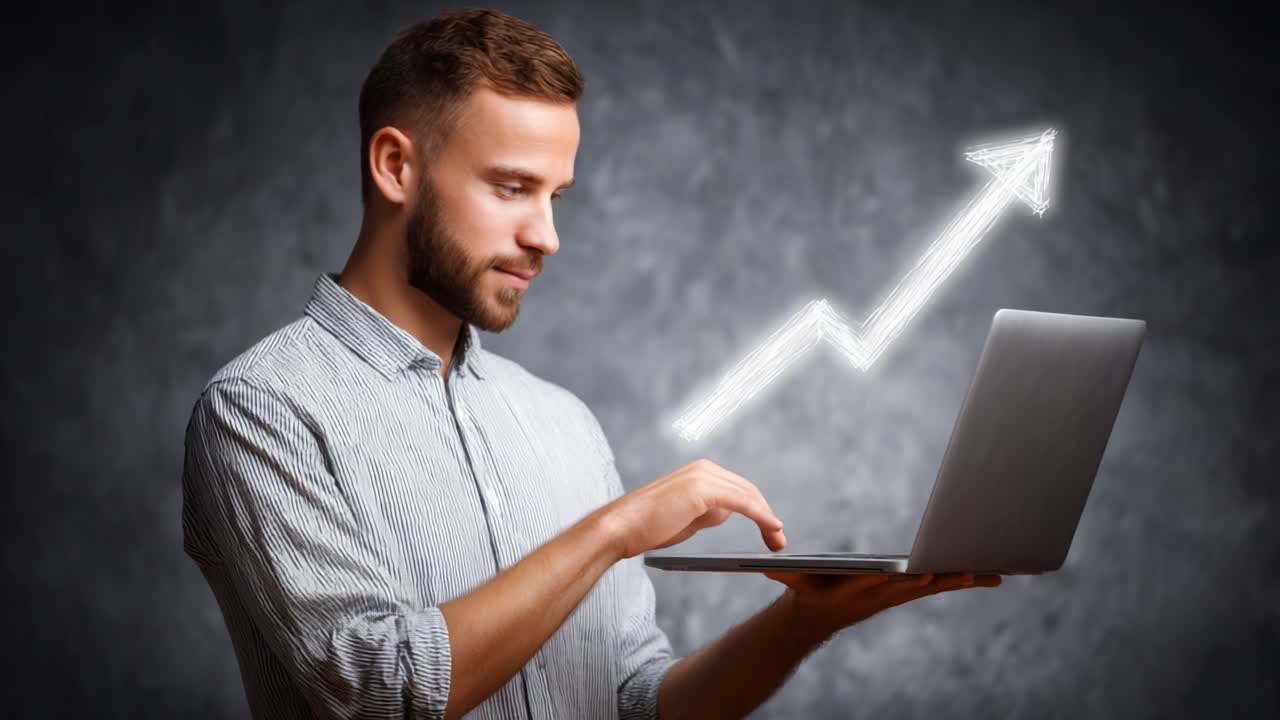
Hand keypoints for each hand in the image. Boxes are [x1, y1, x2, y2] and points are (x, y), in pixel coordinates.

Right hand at [599, 458, 786, 559]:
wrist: (621, 527)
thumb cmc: (647, 526)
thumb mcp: (686, 517)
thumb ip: (707, 511)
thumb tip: (726, 512)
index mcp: (698, 473)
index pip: (738, 489)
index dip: (758, 510)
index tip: (770, 531)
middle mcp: (703, 469)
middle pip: (748, 490)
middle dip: (767, 515)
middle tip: (779, 541)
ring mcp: (703, 476)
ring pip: (749, 495)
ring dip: (768, 518)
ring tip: (777, 542)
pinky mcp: (703, 489)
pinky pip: (742, 502)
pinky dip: (761, 516)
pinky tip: (773, 528)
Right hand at [763, 571, 1001, 639]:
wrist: (816, 617)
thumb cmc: (804, 590)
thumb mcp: (793, 581)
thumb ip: (785, 574)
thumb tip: (767, 567)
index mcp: (856, 591)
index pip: (881, 583)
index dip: (902, 579)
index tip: (922, 574)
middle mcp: (881, 594)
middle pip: (917, 584)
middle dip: (942, 576)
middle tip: (969, 569)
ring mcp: (895, 595)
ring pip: (934, 585)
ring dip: (963, 579)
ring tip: (993, 573)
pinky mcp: (904, 592)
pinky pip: (938, 585)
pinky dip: (964, 579)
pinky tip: (991, 576)